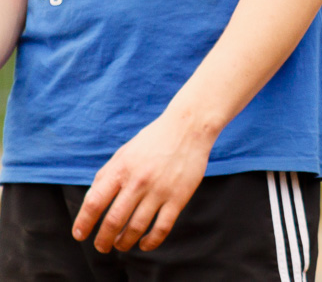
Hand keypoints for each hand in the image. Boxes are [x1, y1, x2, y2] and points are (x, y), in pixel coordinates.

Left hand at [72, 107, 216, 252]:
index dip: (83, 223)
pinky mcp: (179, 197)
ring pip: (137, 228)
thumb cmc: (152, 141)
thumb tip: (89, 204)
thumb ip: (105, 177)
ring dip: (124, 242)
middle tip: (101, 246)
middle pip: (114, 221)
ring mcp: (160, 190)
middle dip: (103, 240)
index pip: (94, 203)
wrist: (189, 126)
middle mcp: (139, 181)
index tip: (80, 235)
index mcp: (121, 169)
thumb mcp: (123, 153)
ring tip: (121, 244)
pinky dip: (151, 242)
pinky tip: (144, 243)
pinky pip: (162, 227)